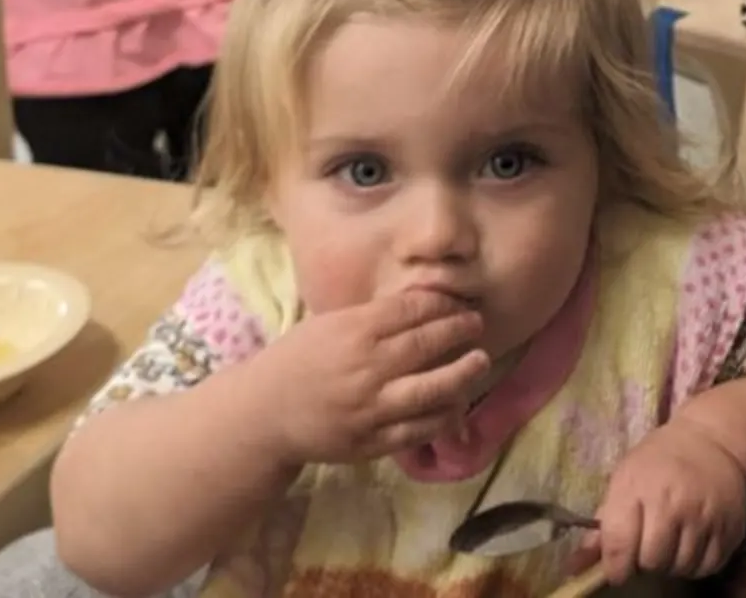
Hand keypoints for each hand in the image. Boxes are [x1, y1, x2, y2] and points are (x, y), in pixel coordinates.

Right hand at [243, 289, 488, 468]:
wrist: (265, 415)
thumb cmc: (299, 360)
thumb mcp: (329, 324)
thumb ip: (373, 317)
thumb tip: (423, 305)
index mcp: (354, 332)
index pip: (412, 310)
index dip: (442, 305)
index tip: (458, 303)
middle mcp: (367, 368)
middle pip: (428, 344)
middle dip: (460, 331)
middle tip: (477, 325)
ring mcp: (372, 409)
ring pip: (433, 390)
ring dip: (464, 374)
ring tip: (480, 362)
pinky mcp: (373, 442)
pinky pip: (420, 429)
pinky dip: (445, 416)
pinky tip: (457, 403)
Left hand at [589, 419, 745, 582]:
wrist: (713, 442)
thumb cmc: (658, 463)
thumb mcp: (625, 480)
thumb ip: (603, 527)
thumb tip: (573, 568)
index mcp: (638, 488)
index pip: (619, 546)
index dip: (615, 566)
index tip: (618, 566)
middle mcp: (672, 503)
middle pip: (652, 561)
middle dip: (646, 561)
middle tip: (648, 547)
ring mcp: (704, 515)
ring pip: (681, 567)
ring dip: (672, 563)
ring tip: (671, 543)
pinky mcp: (729, 526)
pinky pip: (707, 566)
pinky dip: (696, 563)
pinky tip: (691, 545)